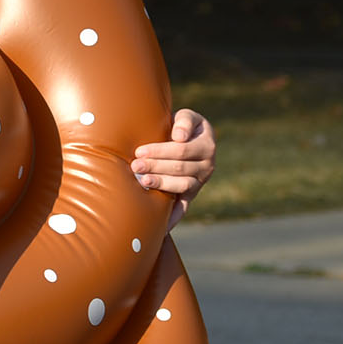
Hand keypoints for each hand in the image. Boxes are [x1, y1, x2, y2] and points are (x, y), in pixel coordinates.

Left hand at [131, 108, 214, 229]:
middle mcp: (207, 166)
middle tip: (135, 165)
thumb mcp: (187, 116)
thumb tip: (179, 136)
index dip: (160, 151)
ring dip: (161, 184)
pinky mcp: (192, 194)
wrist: (188, 138)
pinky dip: (173, 217)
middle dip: (155, 167)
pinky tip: (161, 226)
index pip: (182, 150)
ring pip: (182, 185)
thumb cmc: (182, 125)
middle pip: (180, 168)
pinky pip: (184, 208)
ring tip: (142, 181)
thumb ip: (184, 121)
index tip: (140, 151)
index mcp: (207, 145)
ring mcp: (200, 182)